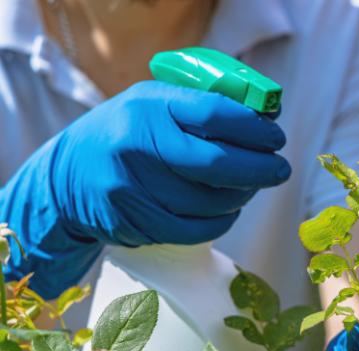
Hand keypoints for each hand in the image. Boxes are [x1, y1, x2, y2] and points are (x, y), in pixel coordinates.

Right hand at [0, 81, 289, 297]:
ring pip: (210, 201)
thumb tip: (270, 112)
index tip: (276, 138)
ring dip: (241, 197)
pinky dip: (220, 221)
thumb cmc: (128, 135)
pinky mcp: (134, 221)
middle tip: (280, 169)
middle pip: (217, 163)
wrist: (67, 179)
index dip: (254, 129)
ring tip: (248, 188)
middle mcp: (137, 144)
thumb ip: (205, 105)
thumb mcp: (155, 103)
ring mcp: (132, 186)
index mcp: (149, 105)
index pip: (215, 114)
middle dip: (260, 169)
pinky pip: (196, 228)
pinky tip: (225, 210)